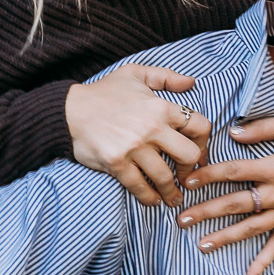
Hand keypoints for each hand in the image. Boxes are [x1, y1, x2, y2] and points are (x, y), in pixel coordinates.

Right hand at [66, 64, 212, 206]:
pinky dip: (149, 197)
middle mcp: (151, 128)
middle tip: (186, 177)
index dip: (205, 143)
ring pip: (165, 176)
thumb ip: (166, 77)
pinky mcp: (117, 163)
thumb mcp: (135, 74)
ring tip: (173, 198)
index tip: (200, 154)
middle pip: (189, 155)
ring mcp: (134, 147)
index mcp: (160, 107)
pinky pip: (139, 186)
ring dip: (172, 191)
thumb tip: (191, 82)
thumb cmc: (103, 93)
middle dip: (191, 169)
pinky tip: (153, 200)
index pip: (199, 126)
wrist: (69, 111)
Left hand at [177, 116, 273, 274]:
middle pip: (235, 204)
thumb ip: (261, 128)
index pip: (234, 171)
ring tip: (201, 245)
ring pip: (251, 227)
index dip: (208, 176)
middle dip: (206, 211)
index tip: (188, 181)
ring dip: (225, 237)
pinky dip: (265, 262)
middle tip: (181, 219)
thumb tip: (232, 132)